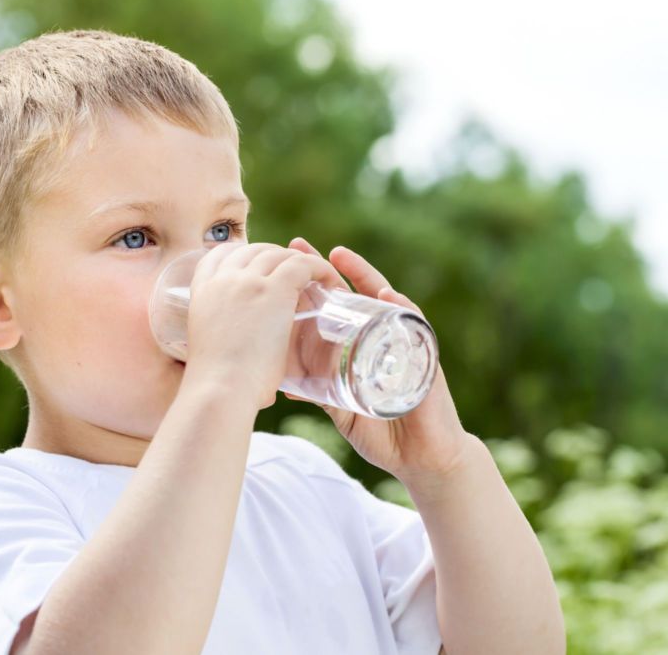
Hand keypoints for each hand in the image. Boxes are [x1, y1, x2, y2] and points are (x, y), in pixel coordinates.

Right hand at [183, 241, 342, 410]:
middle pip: (253, 250)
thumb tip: (239, 354)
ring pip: (279, 255)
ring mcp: (247, 281)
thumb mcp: (208, 348)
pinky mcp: (274, 289)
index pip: (219, 256)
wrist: (221, 389)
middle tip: (294, 273)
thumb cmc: (217, 384)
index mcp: (202, 292)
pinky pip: (302, 264)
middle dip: (275, 257)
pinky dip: (320, 268)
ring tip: (316, 278)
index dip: (241, 255)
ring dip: (299, 262)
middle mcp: (223, 279)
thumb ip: (223, 337)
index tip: (257, 266)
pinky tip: (330, 281)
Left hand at [284, 238, 471, 484]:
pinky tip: (388, 296)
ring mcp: (404, 344)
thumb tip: (285, 384)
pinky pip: (416, 327)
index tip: (283, 261)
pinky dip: (403, 310)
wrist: (421, 461)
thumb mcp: (341, 408)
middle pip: (354, 294)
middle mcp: (382, 338)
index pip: (334, 306)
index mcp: (360, 347)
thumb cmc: (383, 432)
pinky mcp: (425, 358)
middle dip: (328, 269)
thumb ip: (320, 393)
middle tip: (298, 246)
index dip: (310, 285)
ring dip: (364, 277)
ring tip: (340, 257)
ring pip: (384, 301)